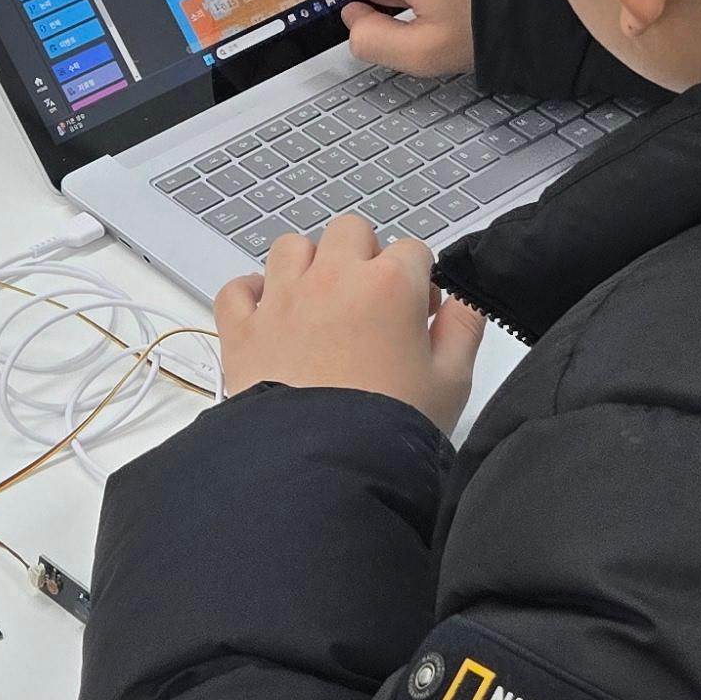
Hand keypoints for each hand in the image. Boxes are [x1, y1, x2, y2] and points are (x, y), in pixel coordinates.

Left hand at [216, 214, 485, 426]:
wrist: (324, 468)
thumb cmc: (389, 428)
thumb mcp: (452, 382)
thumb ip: (462, 330)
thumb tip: (462, 303)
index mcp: (390, 285)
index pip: (413, 251)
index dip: (420, 281)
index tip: (420, 313)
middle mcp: (333, 279)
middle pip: (350, 231)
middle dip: (364, 256)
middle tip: (371, 301)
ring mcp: (283, 300)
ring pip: (291, 247)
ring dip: (308, 265)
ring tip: (321, 304)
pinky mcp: (244, 330)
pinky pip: (238, 289)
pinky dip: (251, 295)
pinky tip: (269, 315)